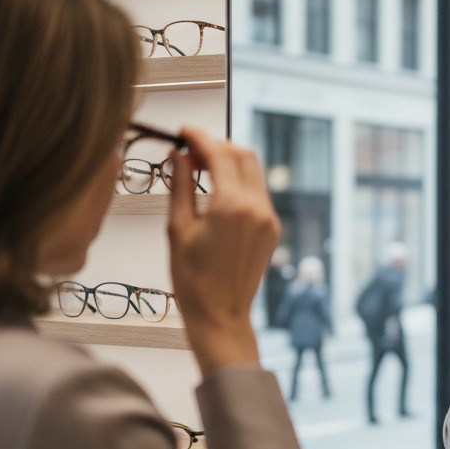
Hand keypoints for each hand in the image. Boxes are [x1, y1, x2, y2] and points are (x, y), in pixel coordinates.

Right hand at [168, 127, 281, 373]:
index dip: (199, 138)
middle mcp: (257, 208)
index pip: (219, 154)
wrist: (220, 316)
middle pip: (242, 155)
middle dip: (216, 146)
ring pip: (253, 171)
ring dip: (229, 162)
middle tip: (189, 151)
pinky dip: (239, 182)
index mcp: (232, 207)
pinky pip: (258, 192)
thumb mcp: (177, 229)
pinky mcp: (272, 229)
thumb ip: (179, 186)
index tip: (183, 132)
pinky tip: (216, 190)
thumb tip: (177, 156)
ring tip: (199, 169)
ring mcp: (269, 218)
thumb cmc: (193, 281)